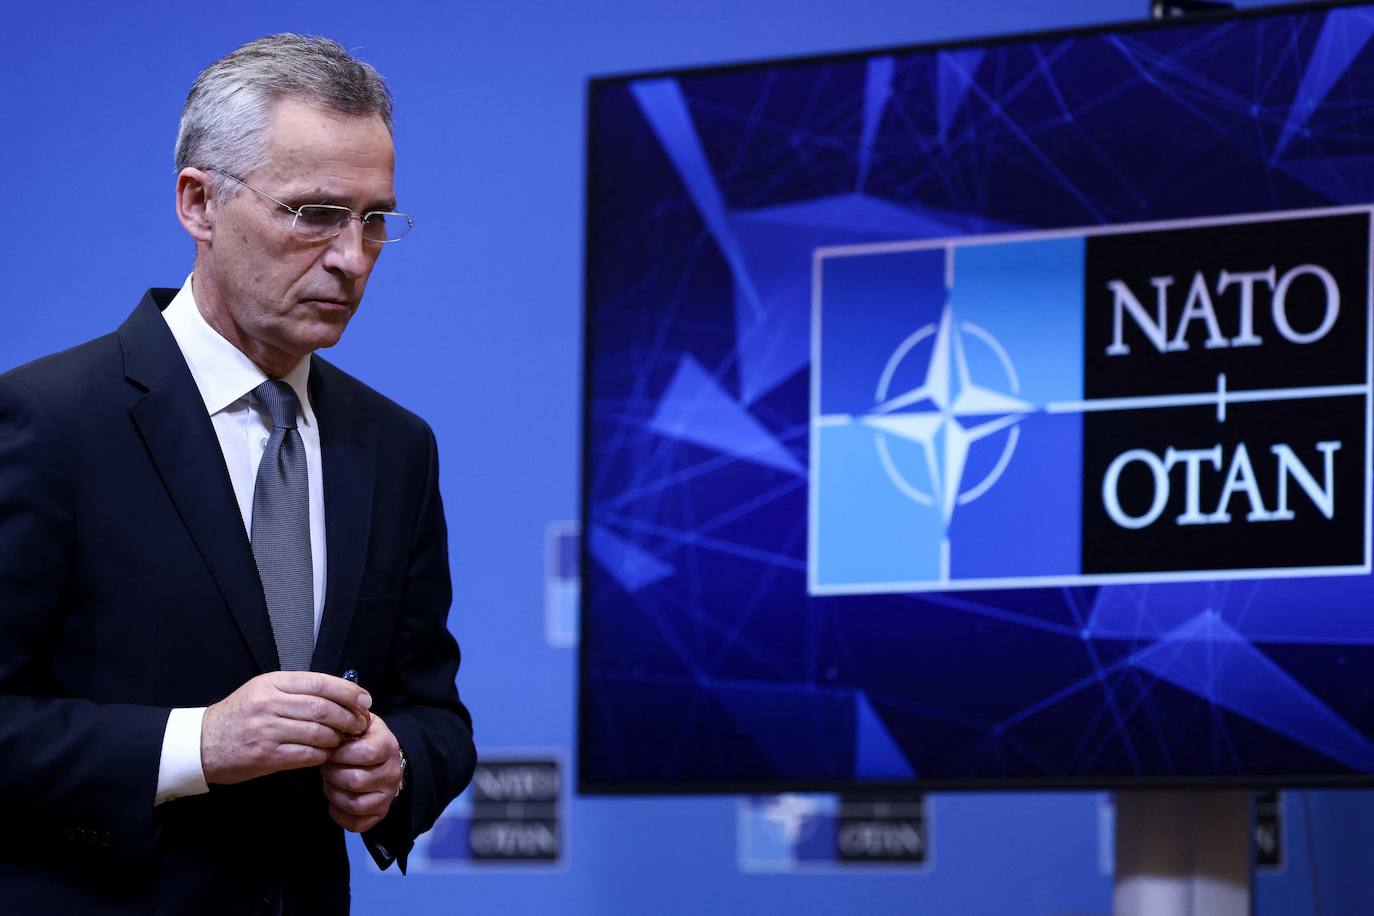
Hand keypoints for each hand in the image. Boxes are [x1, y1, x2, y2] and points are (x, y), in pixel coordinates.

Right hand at [201, 671, 371, 784]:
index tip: (365, 700)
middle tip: (360, 725)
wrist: (201, 743)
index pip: (320, 682)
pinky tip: (324, 755)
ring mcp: (267, 730)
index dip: (349, 692)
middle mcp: (270, 703)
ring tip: (343, 740)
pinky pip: (307, 755)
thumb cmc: (240, 715)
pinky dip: (322, 755)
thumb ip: (297, 690)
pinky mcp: (266, 756)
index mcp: (273, 682)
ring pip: (319, 732)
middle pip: (324, 708)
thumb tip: (342, 694)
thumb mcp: (263, 690)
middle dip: (349, 718)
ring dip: (337, 738)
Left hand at [321, 712, 402, 832]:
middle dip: (332, 775)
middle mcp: (393, 772)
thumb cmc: (362, 738)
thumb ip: (348, 717)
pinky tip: (335, 801)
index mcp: (388, 745)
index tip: (331, 750)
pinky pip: (356, 824)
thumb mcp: (359, 722)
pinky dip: (338, 814)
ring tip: (330, 782)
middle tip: (327, 768)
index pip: (364, 753)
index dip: (340, 754)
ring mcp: (387, 796)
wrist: (381, 758)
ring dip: (333, 794)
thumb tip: (332, 713)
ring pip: (354, 804)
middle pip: (356, 781)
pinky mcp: (379, 814)